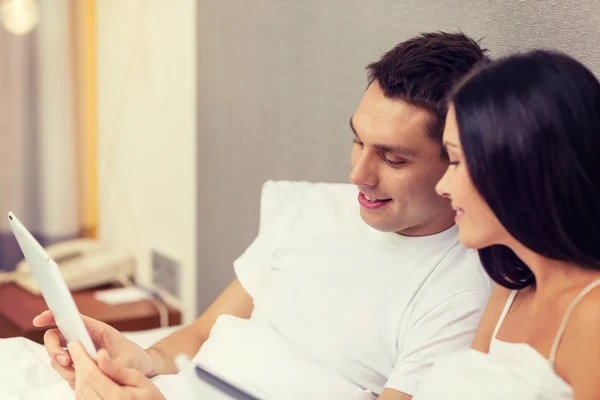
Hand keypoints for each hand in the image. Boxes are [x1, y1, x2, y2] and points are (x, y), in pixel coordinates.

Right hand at [33, 310, 154, 387]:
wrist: (142, 368)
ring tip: (81, 373)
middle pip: (55, 338)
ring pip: (58, 358)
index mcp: (95, 330)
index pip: (69, 319)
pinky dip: (71, 377)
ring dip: (63, 367)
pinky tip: (86, 379)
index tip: (38, 320)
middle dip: (54, 349)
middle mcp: (85, 339)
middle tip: (66, 360)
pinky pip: (66, 371)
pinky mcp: (80, 365)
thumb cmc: (135, 359)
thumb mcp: (125, 360)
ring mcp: (80, 353)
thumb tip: (94, 360)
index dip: (52, 317)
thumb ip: (108, 362)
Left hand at [68, 341, 165, 399]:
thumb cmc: (149, 396)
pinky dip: (81, 385)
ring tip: (81, 360)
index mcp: (117, 397)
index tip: (76, 343)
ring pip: (79, 392)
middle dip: (78, 364)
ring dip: (78, 374)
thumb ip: (117, 368)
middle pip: (83, 383)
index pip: (92, 374)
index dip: (81, 357)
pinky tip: (85, 375)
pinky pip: (82, 399)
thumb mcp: (139, 378)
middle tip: (76, 348)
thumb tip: (100, 355)